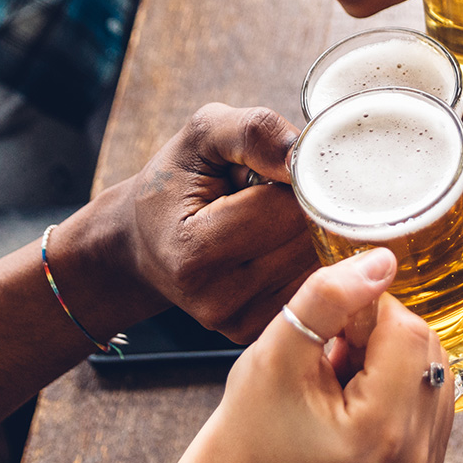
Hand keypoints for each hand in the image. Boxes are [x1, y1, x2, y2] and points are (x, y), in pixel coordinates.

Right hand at [94, 250, 452, 462]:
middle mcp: (414, 454)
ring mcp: (425, 458)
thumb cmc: (257, 414)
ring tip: (344, 373)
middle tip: (333, 353)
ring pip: (431, 356)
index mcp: (378, 433)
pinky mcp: (429, 454)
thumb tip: (384, 261)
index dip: (367, 314)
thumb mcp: (278, 347)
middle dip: (379, 333)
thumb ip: (329, 298)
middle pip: (424, 342)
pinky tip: (362, 386)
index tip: (331, 333)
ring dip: (389, 350)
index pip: (407, 330)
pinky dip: (398, 370)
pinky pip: (432, 379)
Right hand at [106, 104, 318, 342]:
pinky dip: (309, 259)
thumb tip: (303, 155)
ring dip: (312, 233)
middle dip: (311, 206)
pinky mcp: (257, 330)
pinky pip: (313, 289)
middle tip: (278, 192)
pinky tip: (279, 244)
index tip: (284, 167)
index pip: (288, 210)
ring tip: (273, 219)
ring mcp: (239, 321)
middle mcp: (217, 297)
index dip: (300, 179)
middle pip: (309, 241)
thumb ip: (254, 132)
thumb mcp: (202, 136)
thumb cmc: (175, 183)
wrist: (143, 240)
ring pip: (319, 266)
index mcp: (195, 250)